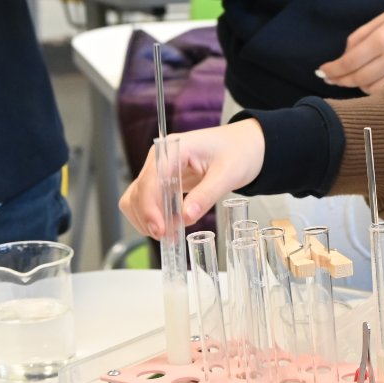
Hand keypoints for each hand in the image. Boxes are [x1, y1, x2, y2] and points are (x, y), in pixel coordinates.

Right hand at [119, 121, 266, 238]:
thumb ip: (206, 195)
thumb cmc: (239, 152)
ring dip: (148, 219)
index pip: (150, 180)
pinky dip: (154, 216)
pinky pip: (148, 201)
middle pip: (139, 192)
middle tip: (169, 237)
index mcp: (174, 149)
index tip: (160, 230)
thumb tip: (185, 218)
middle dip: (149, 217)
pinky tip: (170, 226)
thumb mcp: (228, 174)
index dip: (150, 208)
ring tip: (171, 234)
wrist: (247, 145)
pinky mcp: (164, 181)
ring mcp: (160, 169)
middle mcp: (160, 158)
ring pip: (137, 198)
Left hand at [316, 0, 383, 93]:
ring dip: (358, 86)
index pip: (349, 62)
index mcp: (383, 40)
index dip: (332, 70)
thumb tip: (342, 59)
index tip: (322, 72)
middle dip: (340, 79)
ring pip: (372, 90)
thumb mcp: (381, 19)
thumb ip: (359, 38)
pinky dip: (376, 89)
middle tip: (330, 78)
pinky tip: (370, 83)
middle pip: (358, 79)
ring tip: (352, 79)